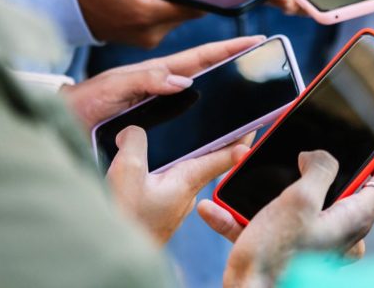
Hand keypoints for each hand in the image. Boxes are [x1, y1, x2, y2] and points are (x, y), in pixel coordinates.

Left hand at [61, 36, 264, 129]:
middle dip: (239, 66)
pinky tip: (226, 132)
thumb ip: (147, 80)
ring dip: (229, 95)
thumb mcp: (115, 85)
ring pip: (205, 96)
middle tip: (266, 64)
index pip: (201, 57)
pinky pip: (193, 120)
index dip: (229, 48)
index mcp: (158, 72)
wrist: (65, 121)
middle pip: (211, 74)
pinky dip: (212, 122)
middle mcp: (166, 87)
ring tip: (256, 99)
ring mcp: (164, 105)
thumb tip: (184, 81)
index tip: (255, 39)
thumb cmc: (86, 100)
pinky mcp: (160, 124)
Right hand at [107, 126, 253, 243]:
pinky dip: (164, 171)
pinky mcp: (162, 211)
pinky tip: (149, 167)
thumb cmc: (126, 219)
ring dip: (184, 156)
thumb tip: (133, 130)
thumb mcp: (128, 173)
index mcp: (188, 181)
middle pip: (205, 161)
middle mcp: (187, 193)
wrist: (116, 252)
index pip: (223, 157)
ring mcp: (175, 204)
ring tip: (179, 137)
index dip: (240, 140)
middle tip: (221, 121)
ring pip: (184, 172)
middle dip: (213, 142)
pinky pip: (168, 184)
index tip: (258, 127)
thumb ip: (135, 143)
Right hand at [198, 151, 373, 286]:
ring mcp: (322, 242)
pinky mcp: (296, 251)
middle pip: (346, 188)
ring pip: (306, 204)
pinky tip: (219, 210)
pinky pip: (277, 225)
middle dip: (316, 168)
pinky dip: (250, 217)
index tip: (367, 138)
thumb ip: (319, 168)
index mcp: (354, 218)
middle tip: (296, 155)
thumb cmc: (275, 259)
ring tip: (247, 180)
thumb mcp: (298, 200)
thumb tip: (318, 155)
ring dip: (275, 192)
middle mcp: (344, 232)